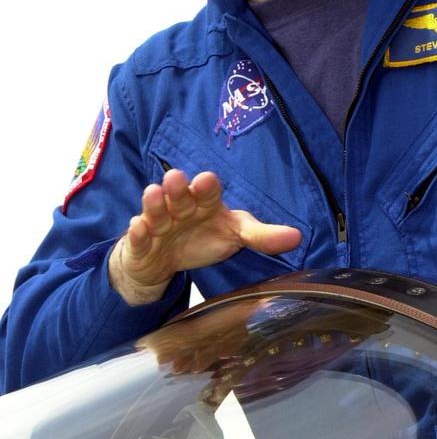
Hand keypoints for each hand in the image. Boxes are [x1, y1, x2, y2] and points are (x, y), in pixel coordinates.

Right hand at [108, 169, 301, 305]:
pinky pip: (138, 236)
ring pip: (156, 211)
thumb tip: (297, 237)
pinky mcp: (141, 242)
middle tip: (177, 179)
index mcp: (205, 203)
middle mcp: (181, 208)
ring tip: (154, 194)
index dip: (207, 187)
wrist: (162, 260)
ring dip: (155, 203)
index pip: (207, 192)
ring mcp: (159, 223)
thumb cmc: (203, 238)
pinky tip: (139, 227)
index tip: (208, 181)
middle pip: (179, 196)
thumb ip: (262, 236)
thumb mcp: (234, 235)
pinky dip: (137, 232)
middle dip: (178, 188)